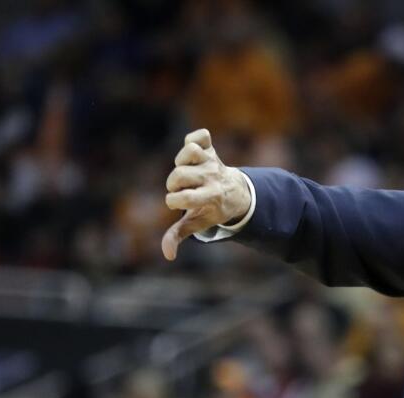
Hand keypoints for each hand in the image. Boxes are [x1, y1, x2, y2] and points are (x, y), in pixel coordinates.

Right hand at [162, 128, 251, 260]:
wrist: (236, 192)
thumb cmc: (211, 209)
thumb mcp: (198, 223)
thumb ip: (179, 235)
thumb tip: (167, 255)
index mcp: (209, 198)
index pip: (184, 197)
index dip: (173, 200)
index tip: (176, 202)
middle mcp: (212, 178)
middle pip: (179, 174)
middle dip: (173, 183)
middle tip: (181, 188)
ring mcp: (212, 161)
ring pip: (189, 151)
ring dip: (181, 160)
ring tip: (186, 170)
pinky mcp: (211, 148)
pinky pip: (201, 135)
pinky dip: (194, 138)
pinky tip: (192, 152)